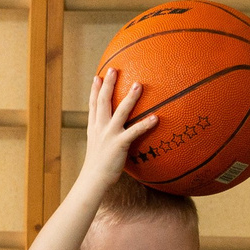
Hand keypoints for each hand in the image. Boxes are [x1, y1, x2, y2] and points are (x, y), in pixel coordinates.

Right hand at [80, 68, 157, 183]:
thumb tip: (117, 135)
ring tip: (138, 84)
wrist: (93, 180)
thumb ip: (106, 138)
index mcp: (94, 127)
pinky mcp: (119, 144)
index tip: (98, 76)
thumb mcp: (99, 148)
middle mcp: (100, 128)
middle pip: (103, 101)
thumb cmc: (98, 167)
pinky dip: (145, 124)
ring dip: (130, 98)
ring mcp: (109, 135)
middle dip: (108, 84)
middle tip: (113, 69)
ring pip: (120, 112)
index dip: (95, 90)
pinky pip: (134, 131)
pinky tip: (156, 117)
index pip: (93, 104)